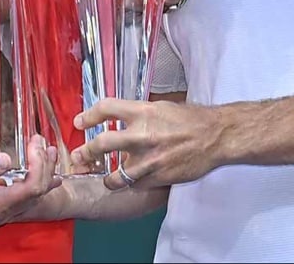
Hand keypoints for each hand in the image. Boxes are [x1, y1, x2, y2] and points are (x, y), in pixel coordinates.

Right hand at [0, 135, 60, 228]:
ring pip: (29, 196)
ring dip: (41, 174)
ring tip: (46, 154)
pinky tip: (29, 168)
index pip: (32, 188)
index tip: (37, 142)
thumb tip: (6, 159)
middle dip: (46, 168)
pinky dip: (29, 179)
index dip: (40, 165)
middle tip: (45, 144)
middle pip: (36, 193)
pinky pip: (18, 196)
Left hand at [70, 99, 219, 190]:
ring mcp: (149, 159)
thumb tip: (118, 118)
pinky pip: (135, 185)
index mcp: (142, 112)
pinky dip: (132, 184)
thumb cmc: (190, 119)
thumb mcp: (161, 107)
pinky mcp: (158, 177)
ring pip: (115, 176)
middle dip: (85, 152)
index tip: (79, 122)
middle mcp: (142, 135)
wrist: (215, 136)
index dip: (89, 115)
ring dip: (107, 178)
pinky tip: (134, 181)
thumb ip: (138, 114)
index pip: (106, 108)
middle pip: (101, 144)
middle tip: (79, 156)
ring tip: (105, 177)